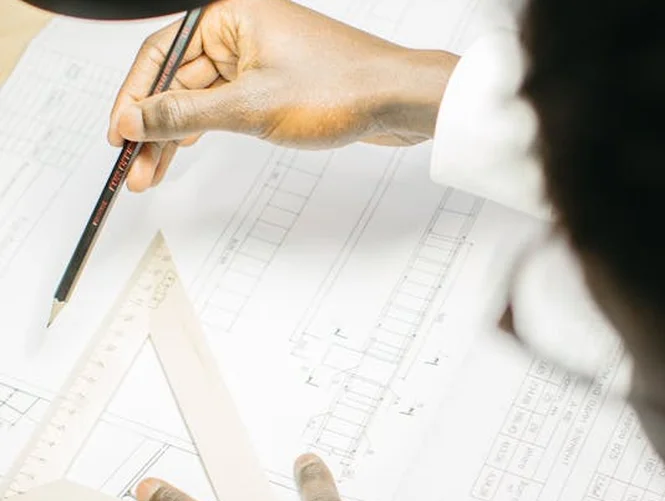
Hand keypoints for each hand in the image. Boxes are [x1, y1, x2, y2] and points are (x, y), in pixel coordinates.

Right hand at [108, 0, 459, 190]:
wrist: (400, 100)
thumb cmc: (341, 87)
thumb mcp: (251, 108)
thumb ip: (186, 114)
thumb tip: (136, 119)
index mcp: (229, 15)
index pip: (159, 53)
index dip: (133, 98)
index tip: (118, 134)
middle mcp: (241, 29)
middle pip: (177, 79)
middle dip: (154, 126)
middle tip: (134, 167)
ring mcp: (260, 57)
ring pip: (202, 97)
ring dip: (178, 135)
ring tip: (154, 174)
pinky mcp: (277, 82)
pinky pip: (229, 105)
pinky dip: (209, 129)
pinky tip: (187, 151)